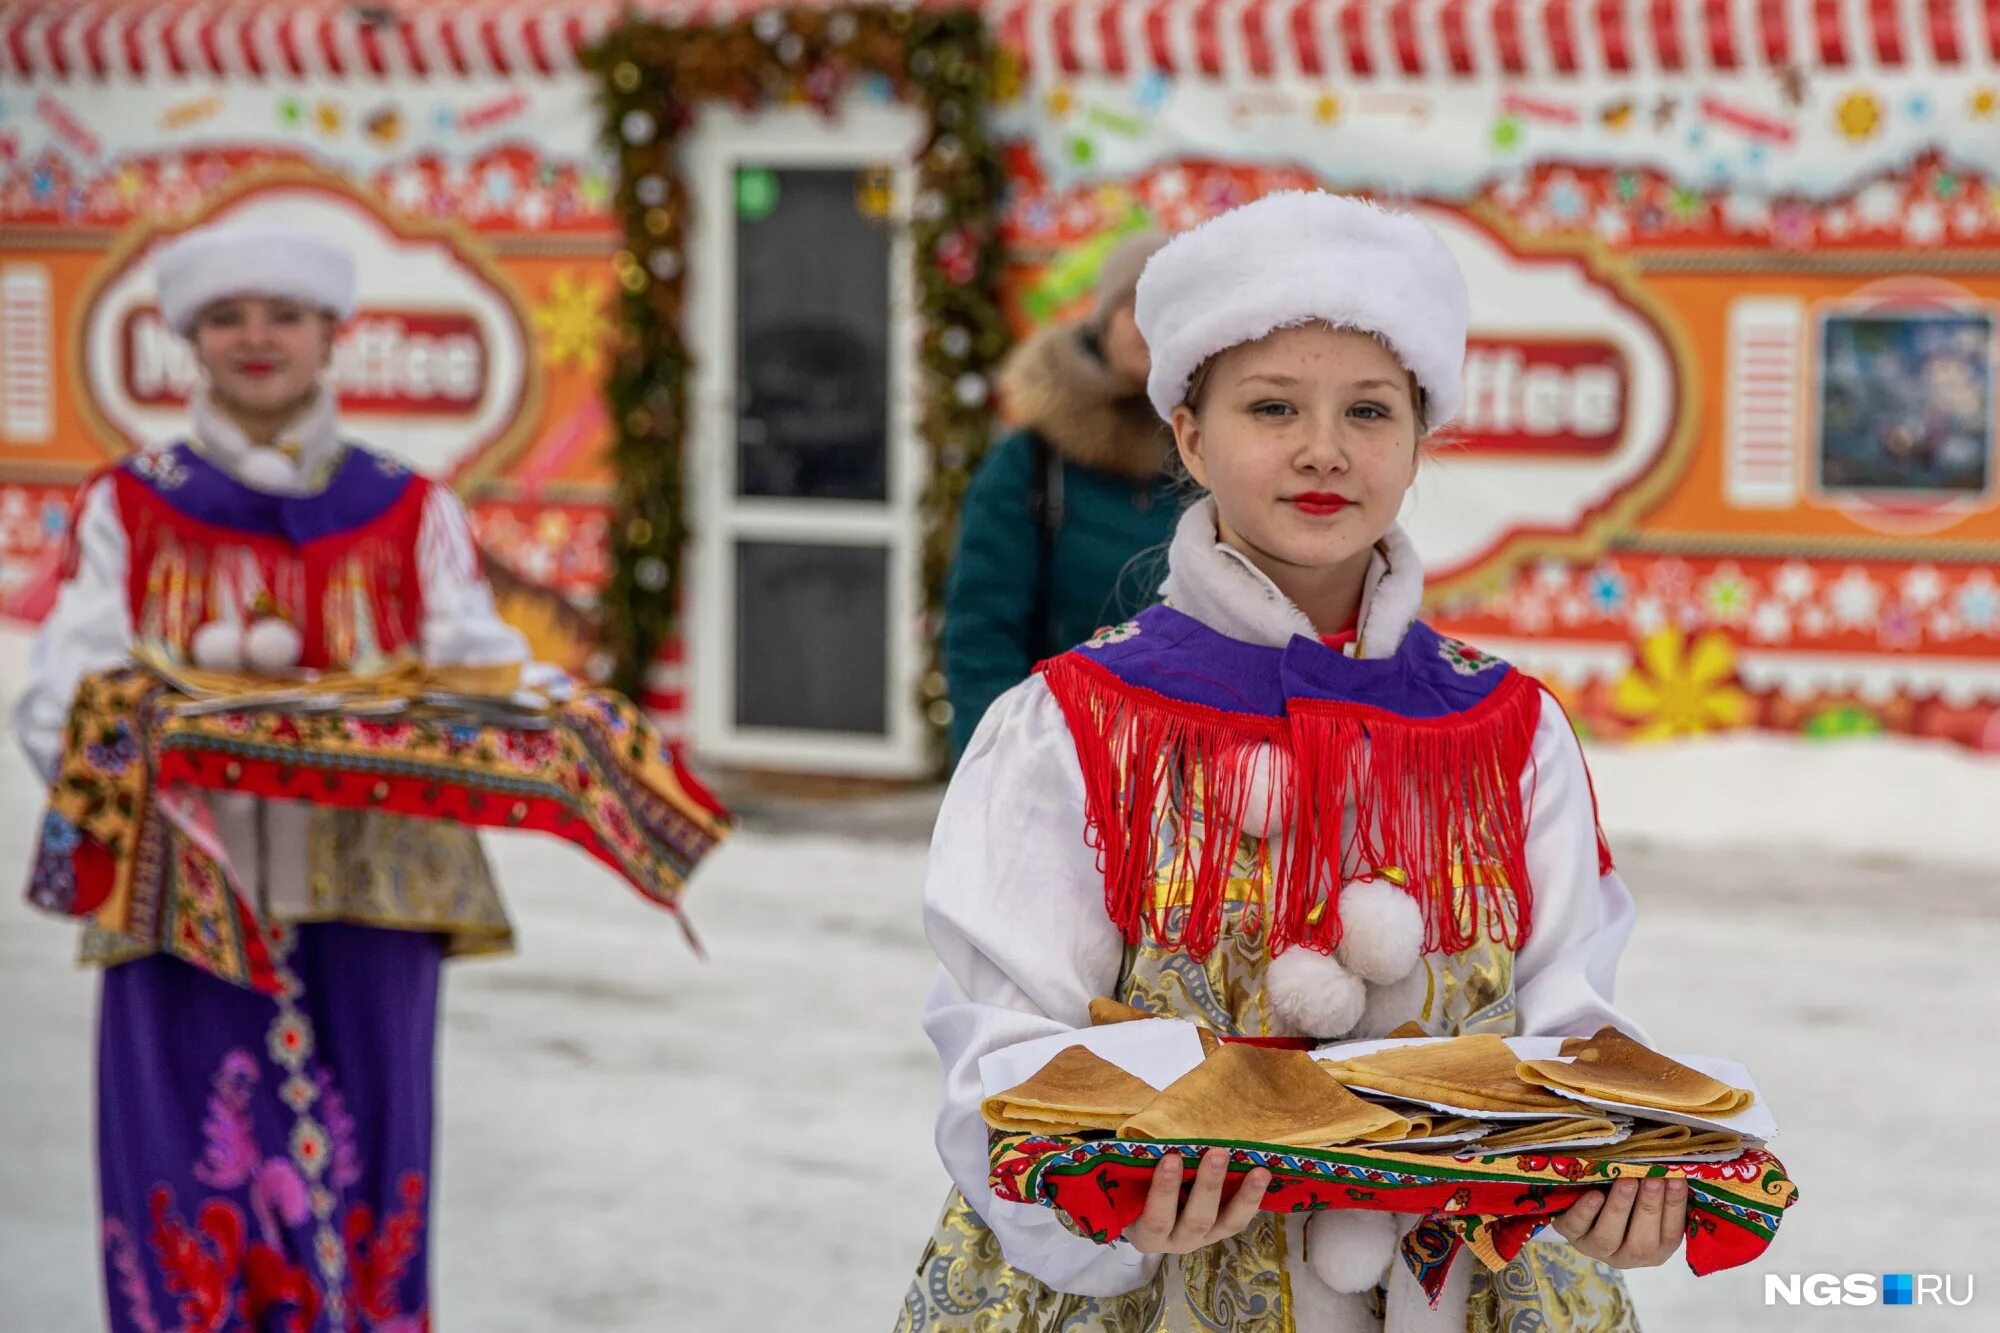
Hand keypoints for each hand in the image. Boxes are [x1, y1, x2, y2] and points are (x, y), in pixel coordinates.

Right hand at [1125, 1149, 1271, 1254]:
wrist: (1145, 1210)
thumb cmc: (1134, 1190)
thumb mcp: (1129, 1186)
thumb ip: (1138, 1169)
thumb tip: (1153, 1135)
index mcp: (1147, 1234)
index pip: (1155, 1218)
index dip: (1164, 1190)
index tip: (1170, 1158)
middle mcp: (1177, 1241)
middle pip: (1196, 1220)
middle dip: (1208, 1186)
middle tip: (1218, 1153)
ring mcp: (1204, 1238)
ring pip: (1227, 1223)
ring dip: (1244, 1196)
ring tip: (1259, 1171)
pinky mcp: (1223, 1230)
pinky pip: (1241, 1218)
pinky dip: (1254, 1198)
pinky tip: (1265, 1176)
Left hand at [1551, 1176, 1688, 1268]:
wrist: (1583, 1202)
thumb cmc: (1624, 1196)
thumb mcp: (1644, 1196)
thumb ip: (1660, 1188)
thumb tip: (1676, 1164)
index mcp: (1655, 1248)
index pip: (1671, 1234)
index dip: (1675, 1206)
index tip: (1677, 1178)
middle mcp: (1628, 1255)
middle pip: (1642, 1242)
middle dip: (1649, 1207)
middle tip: (1653, 1179)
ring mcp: (1597, 1248)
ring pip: (1608, 1237)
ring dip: (1620, 1208)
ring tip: (1627, 1181)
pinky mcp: (1571, 1235)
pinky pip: (1576, 1228)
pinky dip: (1586, 1212)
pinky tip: (1595, 1194)